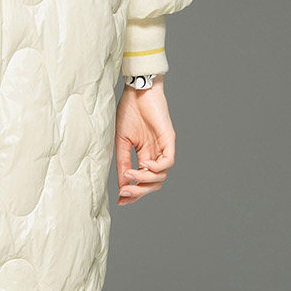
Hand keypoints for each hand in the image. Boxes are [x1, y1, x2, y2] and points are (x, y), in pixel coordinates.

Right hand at [114, 77, 175, 204]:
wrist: (137, 90)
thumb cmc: (129, 111)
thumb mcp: (121, 140)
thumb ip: (122, 162)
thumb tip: (122, 184)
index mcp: (144, 154)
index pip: (143, 181)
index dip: (134, 193)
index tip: (121, 200)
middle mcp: (156, 154)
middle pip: (153, 183)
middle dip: (139, 192)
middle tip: (125, 193)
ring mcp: (163, 148)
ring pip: (161, 176)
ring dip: (146, 180)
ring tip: (132, 174)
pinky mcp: (169, 140)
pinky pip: (167, 162)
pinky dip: (156, 168)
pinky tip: (144, 165)